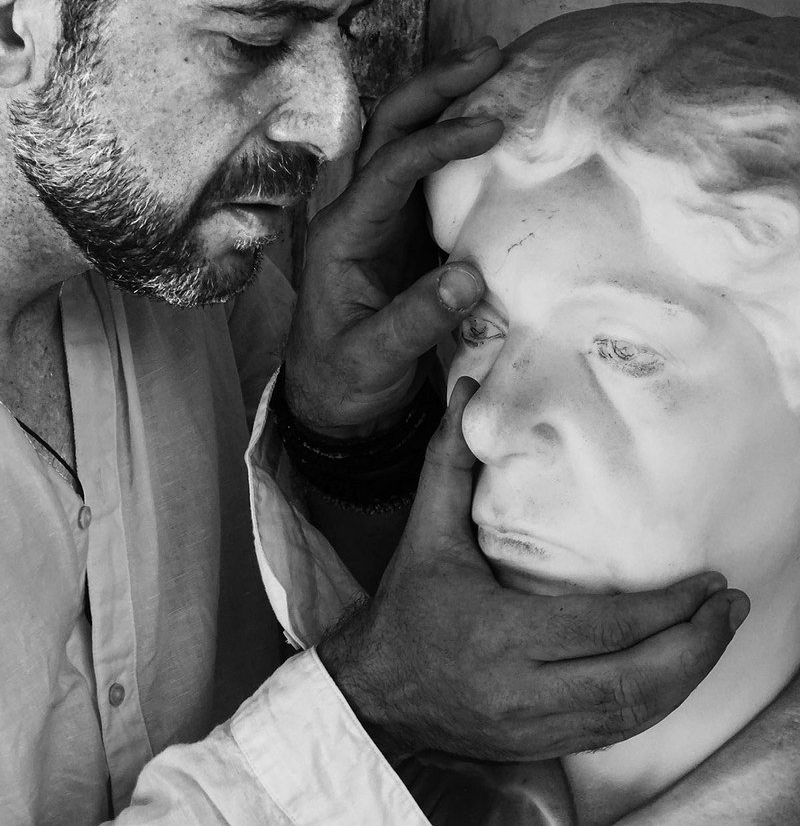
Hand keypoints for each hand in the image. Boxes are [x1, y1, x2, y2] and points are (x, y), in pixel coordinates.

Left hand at [283, 36, 504, 434]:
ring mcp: (384, 219)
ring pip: (407, 139)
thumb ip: (414, 321)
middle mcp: (359, 213)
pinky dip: (459, 140)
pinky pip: (431, 172)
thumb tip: (469, 277)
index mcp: (342, 235)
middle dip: (435, 85)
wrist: (334, 401)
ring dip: (445, 98)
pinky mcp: (408, 233)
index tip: (490, 128)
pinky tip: (495, 125)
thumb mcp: (372, 360)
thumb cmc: (344, 380)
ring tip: (496, 66)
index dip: (438, 143)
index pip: (390, 168)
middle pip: (388, 128)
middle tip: (492, 54)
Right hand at [317, 378, 748, 760]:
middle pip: (632, 682)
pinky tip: (676, 673)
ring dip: (685, 679)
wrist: (373, 689)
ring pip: (631, 717)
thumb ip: (449, 461)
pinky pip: (613, 734)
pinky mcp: (538, 747)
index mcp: (500, 634)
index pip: (604, 627)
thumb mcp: (427, 530)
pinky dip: (654, 704)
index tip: (707, 582)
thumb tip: (465, 390)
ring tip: (718, 635)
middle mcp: (522, 690)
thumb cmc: (407, 604)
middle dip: (694, 648)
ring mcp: (533, 728)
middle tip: (729, 608)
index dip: (666, 609)